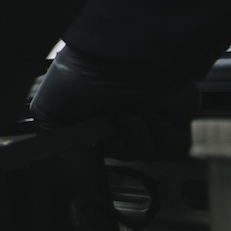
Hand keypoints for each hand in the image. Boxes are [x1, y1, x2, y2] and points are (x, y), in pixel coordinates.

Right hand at [31, 47, 200, 160]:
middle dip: (117, 146)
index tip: (92, 160)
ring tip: (130, 113)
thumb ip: (57, 145)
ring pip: (149, 154)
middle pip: (125, 155)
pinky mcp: (181, 120)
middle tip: (110, 124)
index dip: (97, 158)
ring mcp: (154, 119)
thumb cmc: (82, 71)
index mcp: (97, 115)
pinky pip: (174, 147)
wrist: (120, 54)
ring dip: (138, 138)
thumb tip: (71, 176)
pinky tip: (149, 113)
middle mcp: (126, 116)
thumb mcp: (49, 110)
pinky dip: (160, 134)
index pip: (100, 151)